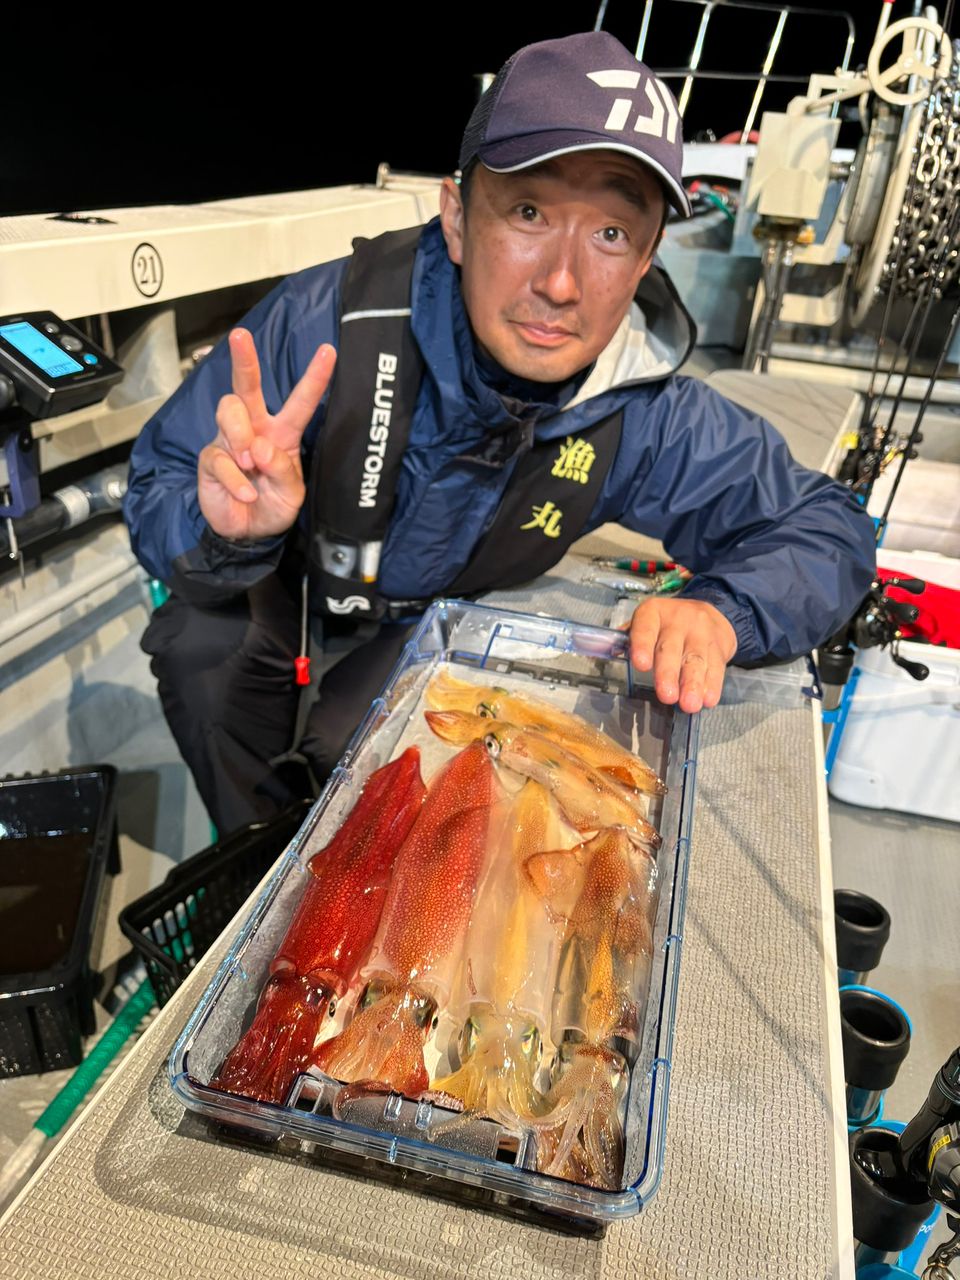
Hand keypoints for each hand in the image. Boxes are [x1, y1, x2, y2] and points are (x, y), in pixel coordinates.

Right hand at [198, 328, 336, 539]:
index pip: (300, 402)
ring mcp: (229, 441)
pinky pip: (219, 457)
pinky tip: (245, 493)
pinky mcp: (211, 459)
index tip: (328, 350)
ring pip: (229, 411)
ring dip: (241, 435)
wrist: (246, 533)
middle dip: (244, 360)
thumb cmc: (272, 506)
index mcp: (282, 433)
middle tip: (240, 336)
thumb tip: (260, 447)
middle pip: (247, 386)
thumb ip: (282, 470)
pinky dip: (235, 478)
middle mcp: (254, 428)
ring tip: (251, 463)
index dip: (314, 377)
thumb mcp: (291, 494)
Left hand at [629, 597, 736, 712]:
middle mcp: (678, 620)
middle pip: (671, 648)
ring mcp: (701, 632)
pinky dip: (712, 685)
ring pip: (696, 659)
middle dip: (668, 674)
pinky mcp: (719, 645)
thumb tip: (608, 652)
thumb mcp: (648, 624)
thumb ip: (630, 638)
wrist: (710, 614)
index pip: (646, 628)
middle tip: (667, 696)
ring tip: (689, 704)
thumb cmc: (668, 626)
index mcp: (653, 613)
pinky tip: (708, 699)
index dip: (643, 645)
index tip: (641, 665)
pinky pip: (716, 666)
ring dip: (693, 684)